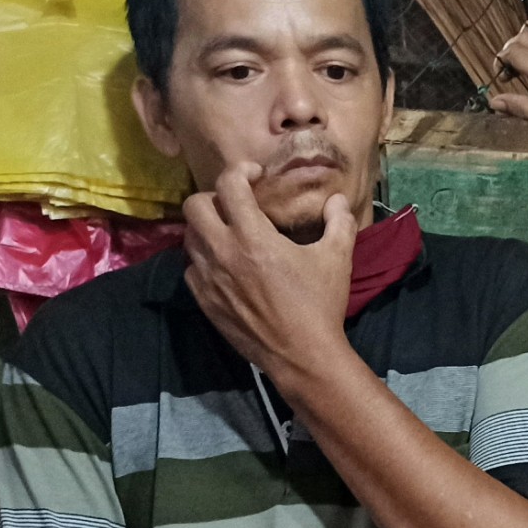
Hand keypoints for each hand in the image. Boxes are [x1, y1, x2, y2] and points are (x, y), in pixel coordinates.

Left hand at [182, 162, 359, 392]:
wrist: (303, 356)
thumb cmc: (321, 304)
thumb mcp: (337, 259)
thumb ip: (338, 222)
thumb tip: (337, 200)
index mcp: (254, 236)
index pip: (229, 185)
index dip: (240, 171)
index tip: (254, 176)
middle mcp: (223, 252)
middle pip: (194, 206)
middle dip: (213, 197)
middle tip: (234, 206)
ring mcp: (209, 278)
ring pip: (189, 237)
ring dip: (206, 229)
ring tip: (228, 235)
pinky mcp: (205, 301)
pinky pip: (191, 269)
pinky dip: (203, 261)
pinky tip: (224, 267)